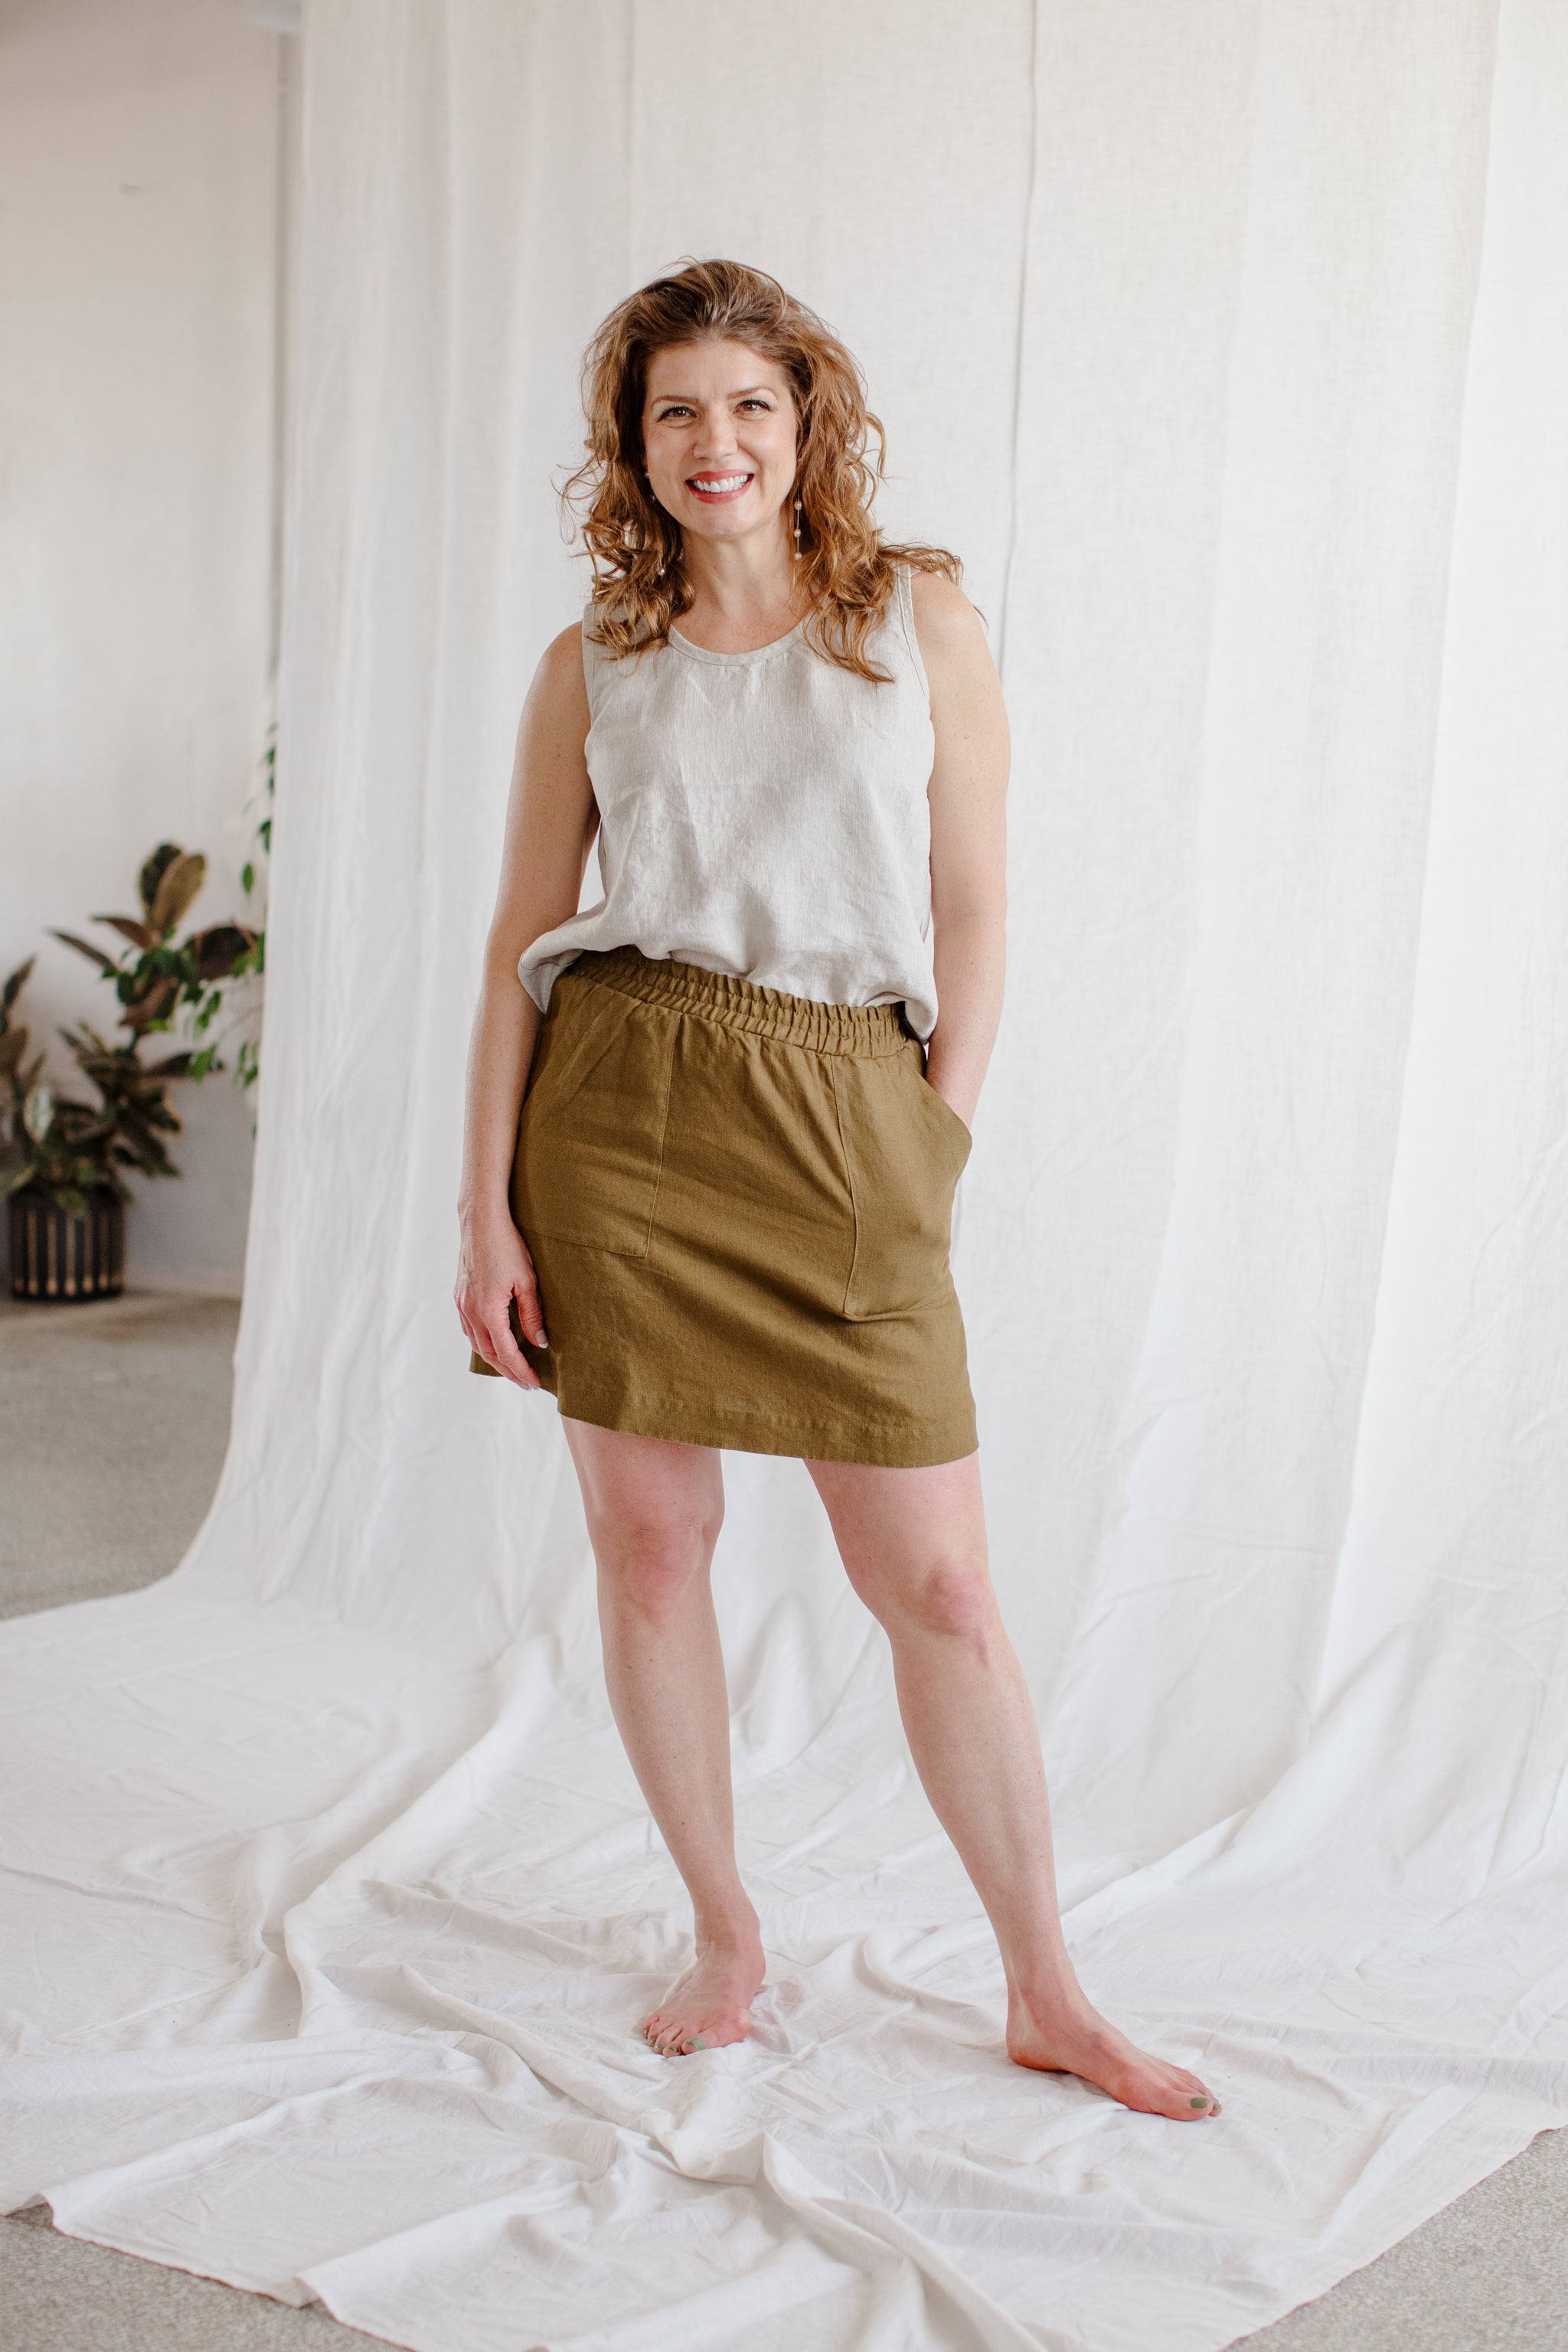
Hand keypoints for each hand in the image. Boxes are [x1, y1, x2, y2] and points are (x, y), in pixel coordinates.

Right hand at [455, 1211, 547, 1387]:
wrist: (481, 1221)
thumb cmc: (507, 1246)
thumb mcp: (527, 1281)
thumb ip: (532, 1315)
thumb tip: (539, 1343)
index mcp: (488, 1311)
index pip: (506, 1353)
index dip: (521, 1371)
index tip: (535, 1384)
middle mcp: (470, 1311)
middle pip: (489, 1354)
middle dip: (508, 1371)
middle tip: (526, 1382)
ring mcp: (462, 1304)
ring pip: (477, 1343)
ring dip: (495, 1359)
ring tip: (513, 1368)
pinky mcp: (460, 1295)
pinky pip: (470, 1329)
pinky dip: (483, 1343)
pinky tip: (493, 1343)